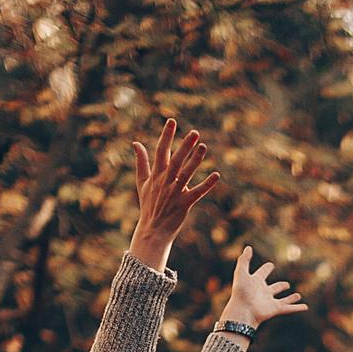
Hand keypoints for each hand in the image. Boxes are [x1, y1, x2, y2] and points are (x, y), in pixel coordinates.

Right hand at [126, 120, 221, 274]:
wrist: (153, 229)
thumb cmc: (149, 205)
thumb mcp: (143, 182)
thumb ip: (141, 162)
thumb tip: (136, 143)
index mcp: (156, 175)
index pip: (161, 151)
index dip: (167, 135)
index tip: (172, 121)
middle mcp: (166, 181)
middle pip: (176, 159)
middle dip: (185, 145)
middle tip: (195, 132)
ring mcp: (175, 192)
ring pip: (187, 173)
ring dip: (196, 160)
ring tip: (204, 146)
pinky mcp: (184, 203)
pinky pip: (198, 192)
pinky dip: (207, 184)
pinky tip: (216, 175)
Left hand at [220, 248, 308, 328]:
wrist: (243, 310)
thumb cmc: (241, 292)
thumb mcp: (241, 272)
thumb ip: (244, 260)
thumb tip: (248, 247)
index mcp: (255, 282)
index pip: (262, 273)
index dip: (266, 269)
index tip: (270, 265)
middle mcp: (263, 292)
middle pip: (274, 288)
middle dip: (280, 286)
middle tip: (286, 284)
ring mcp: (270, 301)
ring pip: (283, 300)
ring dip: (291, 298)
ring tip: (298, 296)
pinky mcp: (275, 309)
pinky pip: (289, 308)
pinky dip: (297, 308)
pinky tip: (305, 307)